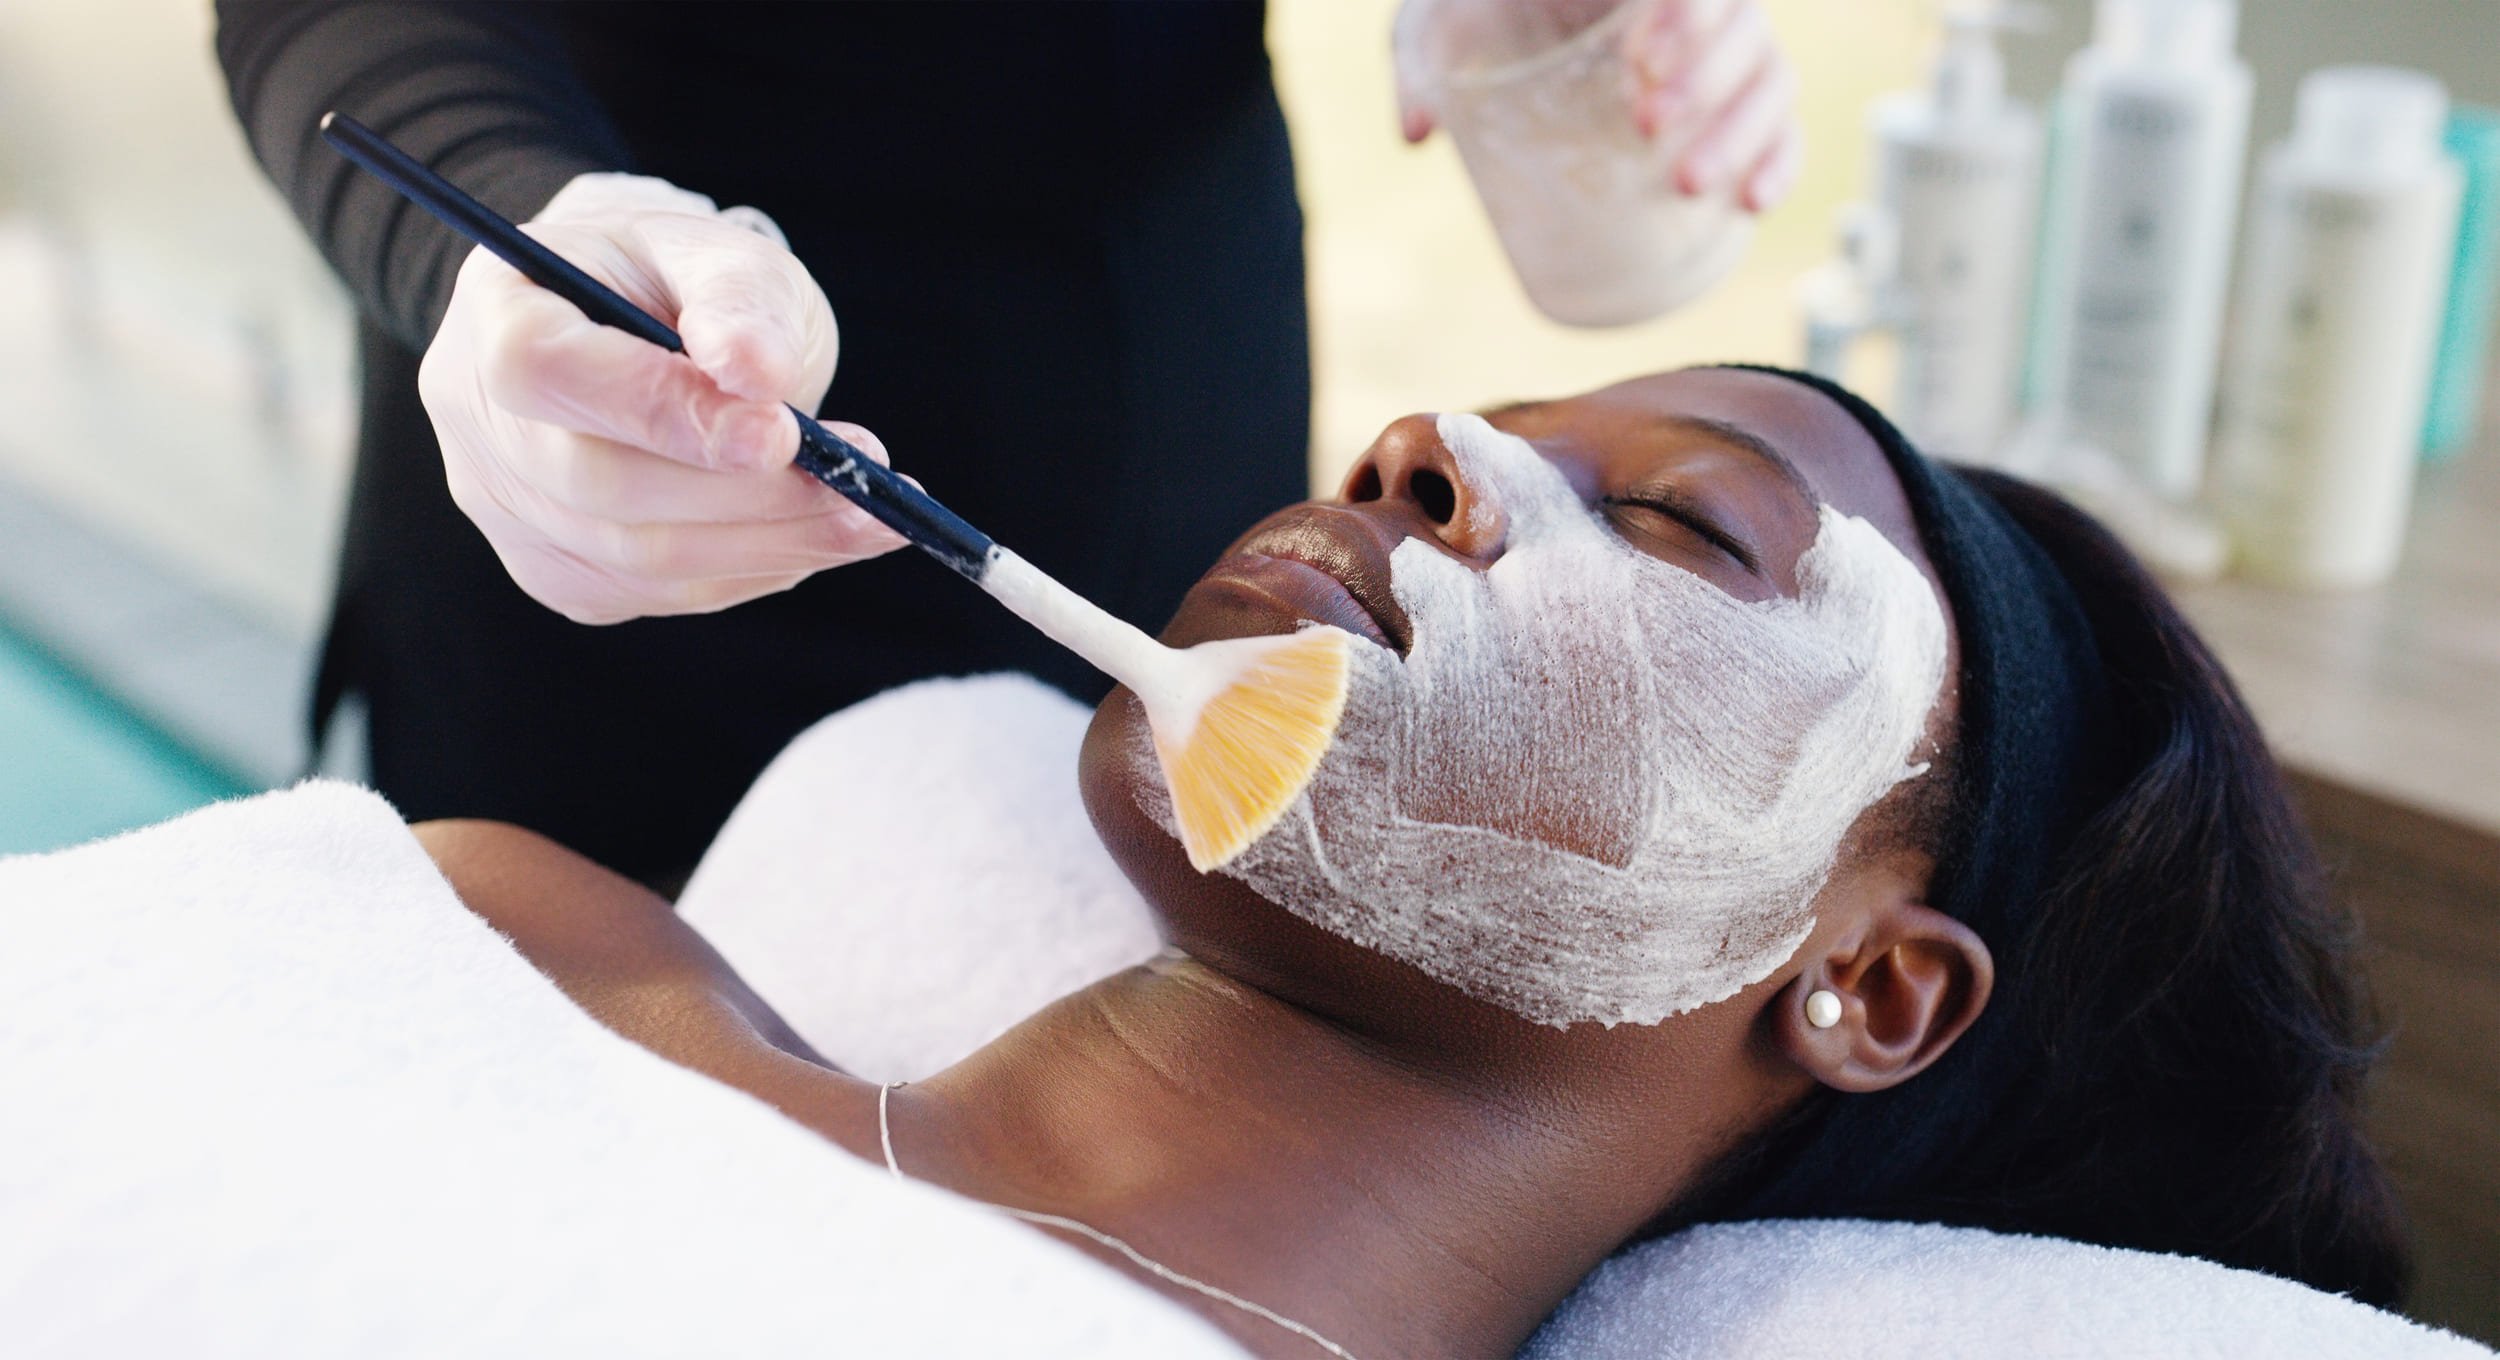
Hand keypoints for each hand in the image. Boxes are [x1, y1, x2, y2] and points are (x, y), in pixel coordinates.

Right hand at [418, 172, 904, 624]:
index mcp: (496, 314)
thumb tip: (758, 371)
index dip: (658, 411)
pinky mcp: (563, 574)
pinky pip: (663, 594)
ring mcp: (509, 512)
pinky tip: (816, 532)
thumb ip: (738, 296)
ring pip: (641, 559)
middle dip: (750, 493)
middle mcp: (479, 424)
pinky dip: (755, 568)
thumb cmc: (677, 282)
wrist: (641, 329)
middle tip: (868, 477)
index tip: (781, 432)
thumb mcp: (714, 252)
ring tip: (875, 511)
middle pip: (600, 485)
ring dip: (776, 542)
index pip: (545, 374)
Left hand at [1398, 0, 1803, 212]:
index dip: (1684, 17)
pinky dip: (1781, 161)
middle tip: (1645, 130)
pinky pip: (1782, 124)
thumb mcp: (1436, 24)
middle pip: (1742, 26)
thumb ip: (1419, 63)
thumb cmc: (1474, 15)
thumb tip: (1418, 133)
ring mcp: (1721, 52)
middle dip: (1704, 80)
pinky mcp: (1731, 104)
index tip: (1639, 63)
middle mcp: (1691, 5)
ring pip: (1770, 76)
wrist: (1504, 27)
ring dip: (1743, 132)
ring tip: (1687, 186)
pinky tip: (1753, 203)